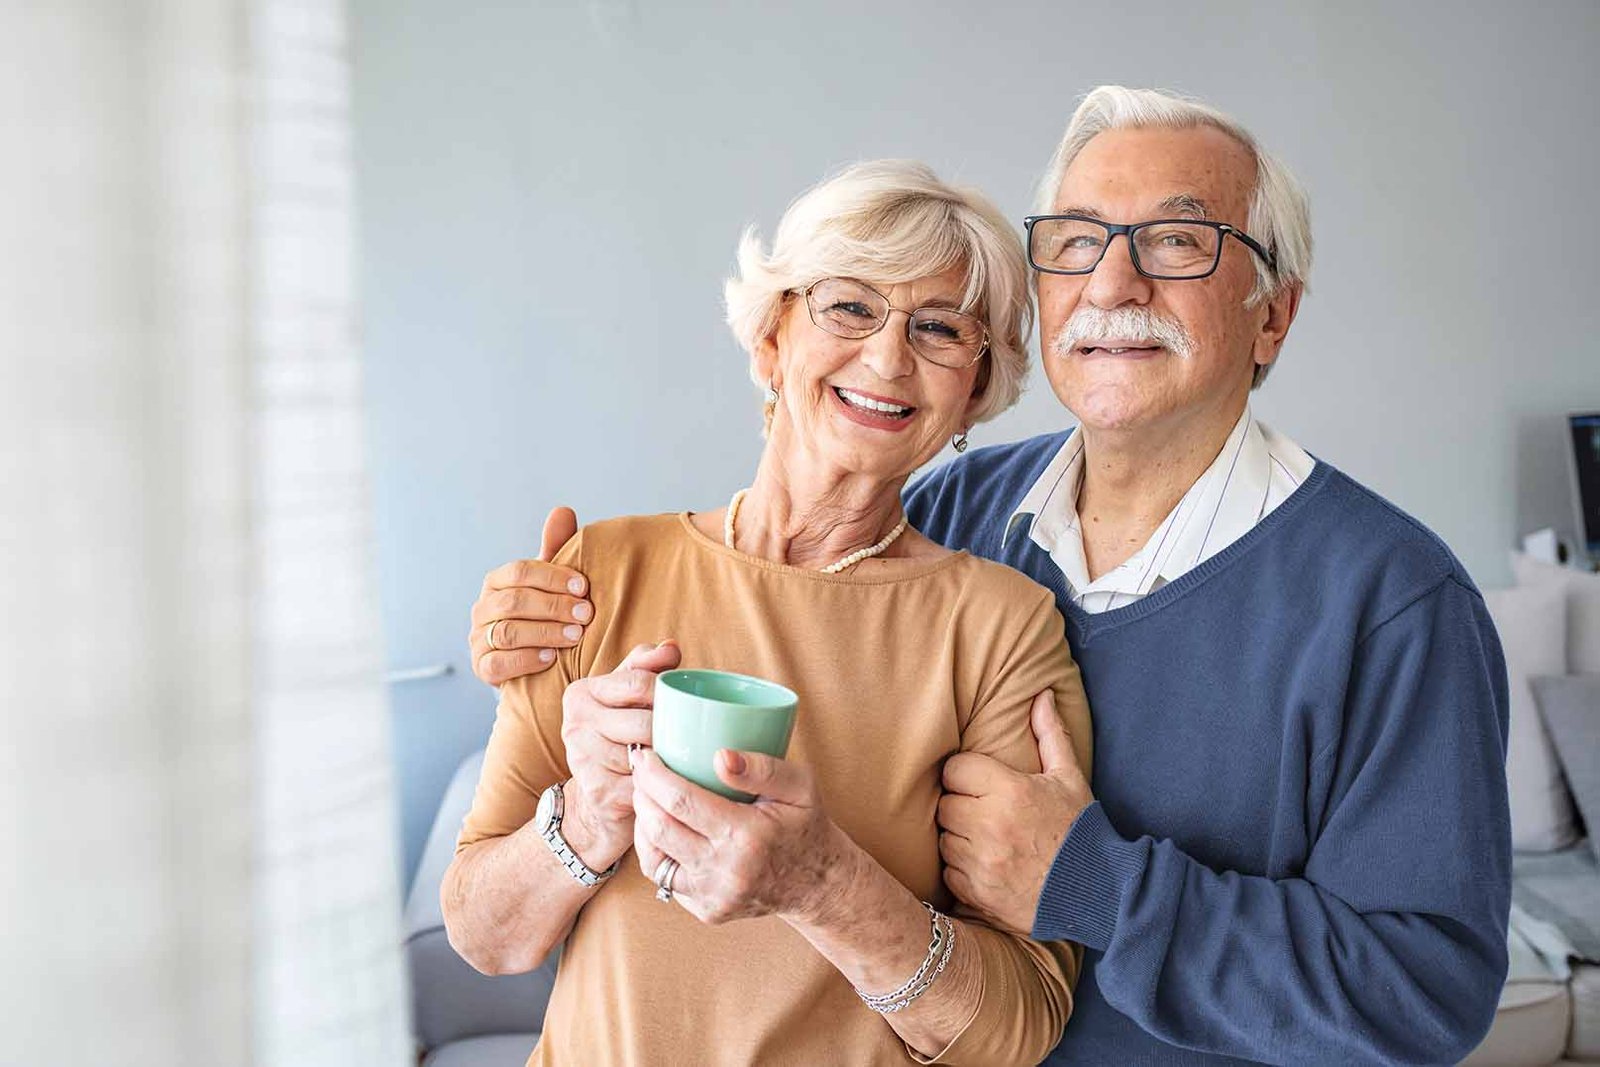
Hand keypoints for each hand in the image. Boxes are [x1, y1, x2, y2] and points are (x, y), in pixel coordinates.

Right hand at [471, 507, 591, 686]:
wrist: (531, 660)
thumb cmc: (542, 613)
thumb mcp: (550, 581)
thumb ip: (555, 547)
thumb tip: (563, 511)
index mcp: (497, 581)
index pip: (520, 571)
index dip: (552, 577)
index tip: (583, 585)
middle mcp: (483, 608)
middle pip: (514, 601)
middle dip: (554, 606)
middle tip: (586, 613)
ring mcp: (478, 638)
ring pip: (508, 632)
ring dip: (545, 632)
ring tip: (575, 635)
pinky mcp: (481, 667)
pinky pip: (498, 663)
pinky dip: (526, 659)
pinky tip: (551, 658)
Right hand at [558, 640, 681, 867]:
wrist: (599, 794)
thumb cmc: (621, 733)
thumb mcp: (628, 695)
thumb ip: (647, 665)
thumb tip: (670, 647)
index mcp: (581, 694)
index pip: (635, 683)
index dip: (667, 693)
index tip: (685, 703)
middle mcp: (574, 726)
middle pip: (642, 723)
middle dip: (671, 731)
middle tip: (692, 736)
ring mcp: (582, 761)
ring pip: (644, 756)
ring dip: (670, 760)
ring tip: (684, 758)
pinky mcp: (597, 793)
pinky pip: (644, 786)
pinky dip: (663, 785)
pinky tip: (672, 782)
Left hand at [629, 747, 849, 926]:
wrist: (818, 883)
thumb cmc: (806, 825)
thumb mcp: (800, 786)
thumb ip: (762, 768)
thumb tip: (719, 756)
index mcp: (748, 836)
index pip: (682, 801)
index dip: (655, 776)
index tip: (646, 756)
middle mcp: (726, 871)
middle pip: (660, 828)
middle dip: (642, 794)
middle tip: (642, 771)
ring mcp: (714, 896)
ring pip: (654, 857)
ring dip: (644, 823)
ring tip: (648, 798)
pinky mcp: (707, 910)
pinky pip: (664, 878)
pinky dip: (657, 850)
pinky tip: (663, 828)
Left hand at [937, 691, 1091, 935]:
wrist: (1098, 895)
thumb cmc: (1080, 832)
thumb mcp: (1070, 779)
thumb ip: (1050, 734)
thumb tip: (1041, 694)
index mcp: (1010, 792)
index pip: (955, 770)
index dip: (966, 775)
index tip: (981, 784)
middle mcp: (990, 826)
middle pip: (945, 804)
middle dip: (962, 807)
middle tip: (987, 813)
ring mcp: (981, 862)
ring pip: (944, 839)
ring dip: (960, 839)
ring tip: (990, 841)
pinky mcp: (976, 893)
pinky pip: (949, 873)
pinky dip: (963, 870)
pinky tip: (989, 866)